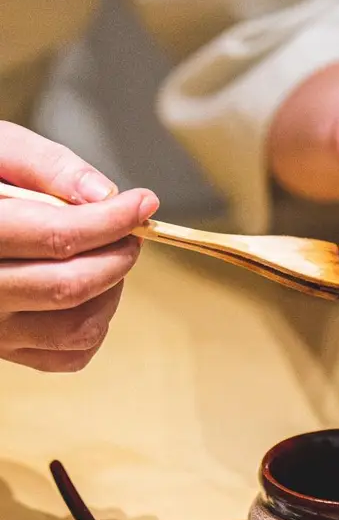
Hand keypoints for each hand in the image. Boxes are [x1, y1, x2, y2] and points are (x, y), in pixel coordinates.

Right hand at [0, 122, 158, 371]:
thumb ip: (45, 164)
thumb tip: (104, 194)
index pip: (56, 237)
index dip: (112, 220)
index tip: (143, 202)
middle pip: (71, 286)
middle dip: (118, 254)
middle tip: (129, 231)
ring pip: (77, 328)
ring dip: (112, 290)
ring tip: (105, 256)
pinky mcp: (5, 352)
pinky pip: (71, 354)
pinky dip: (97, 323)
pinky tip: (88, 289)